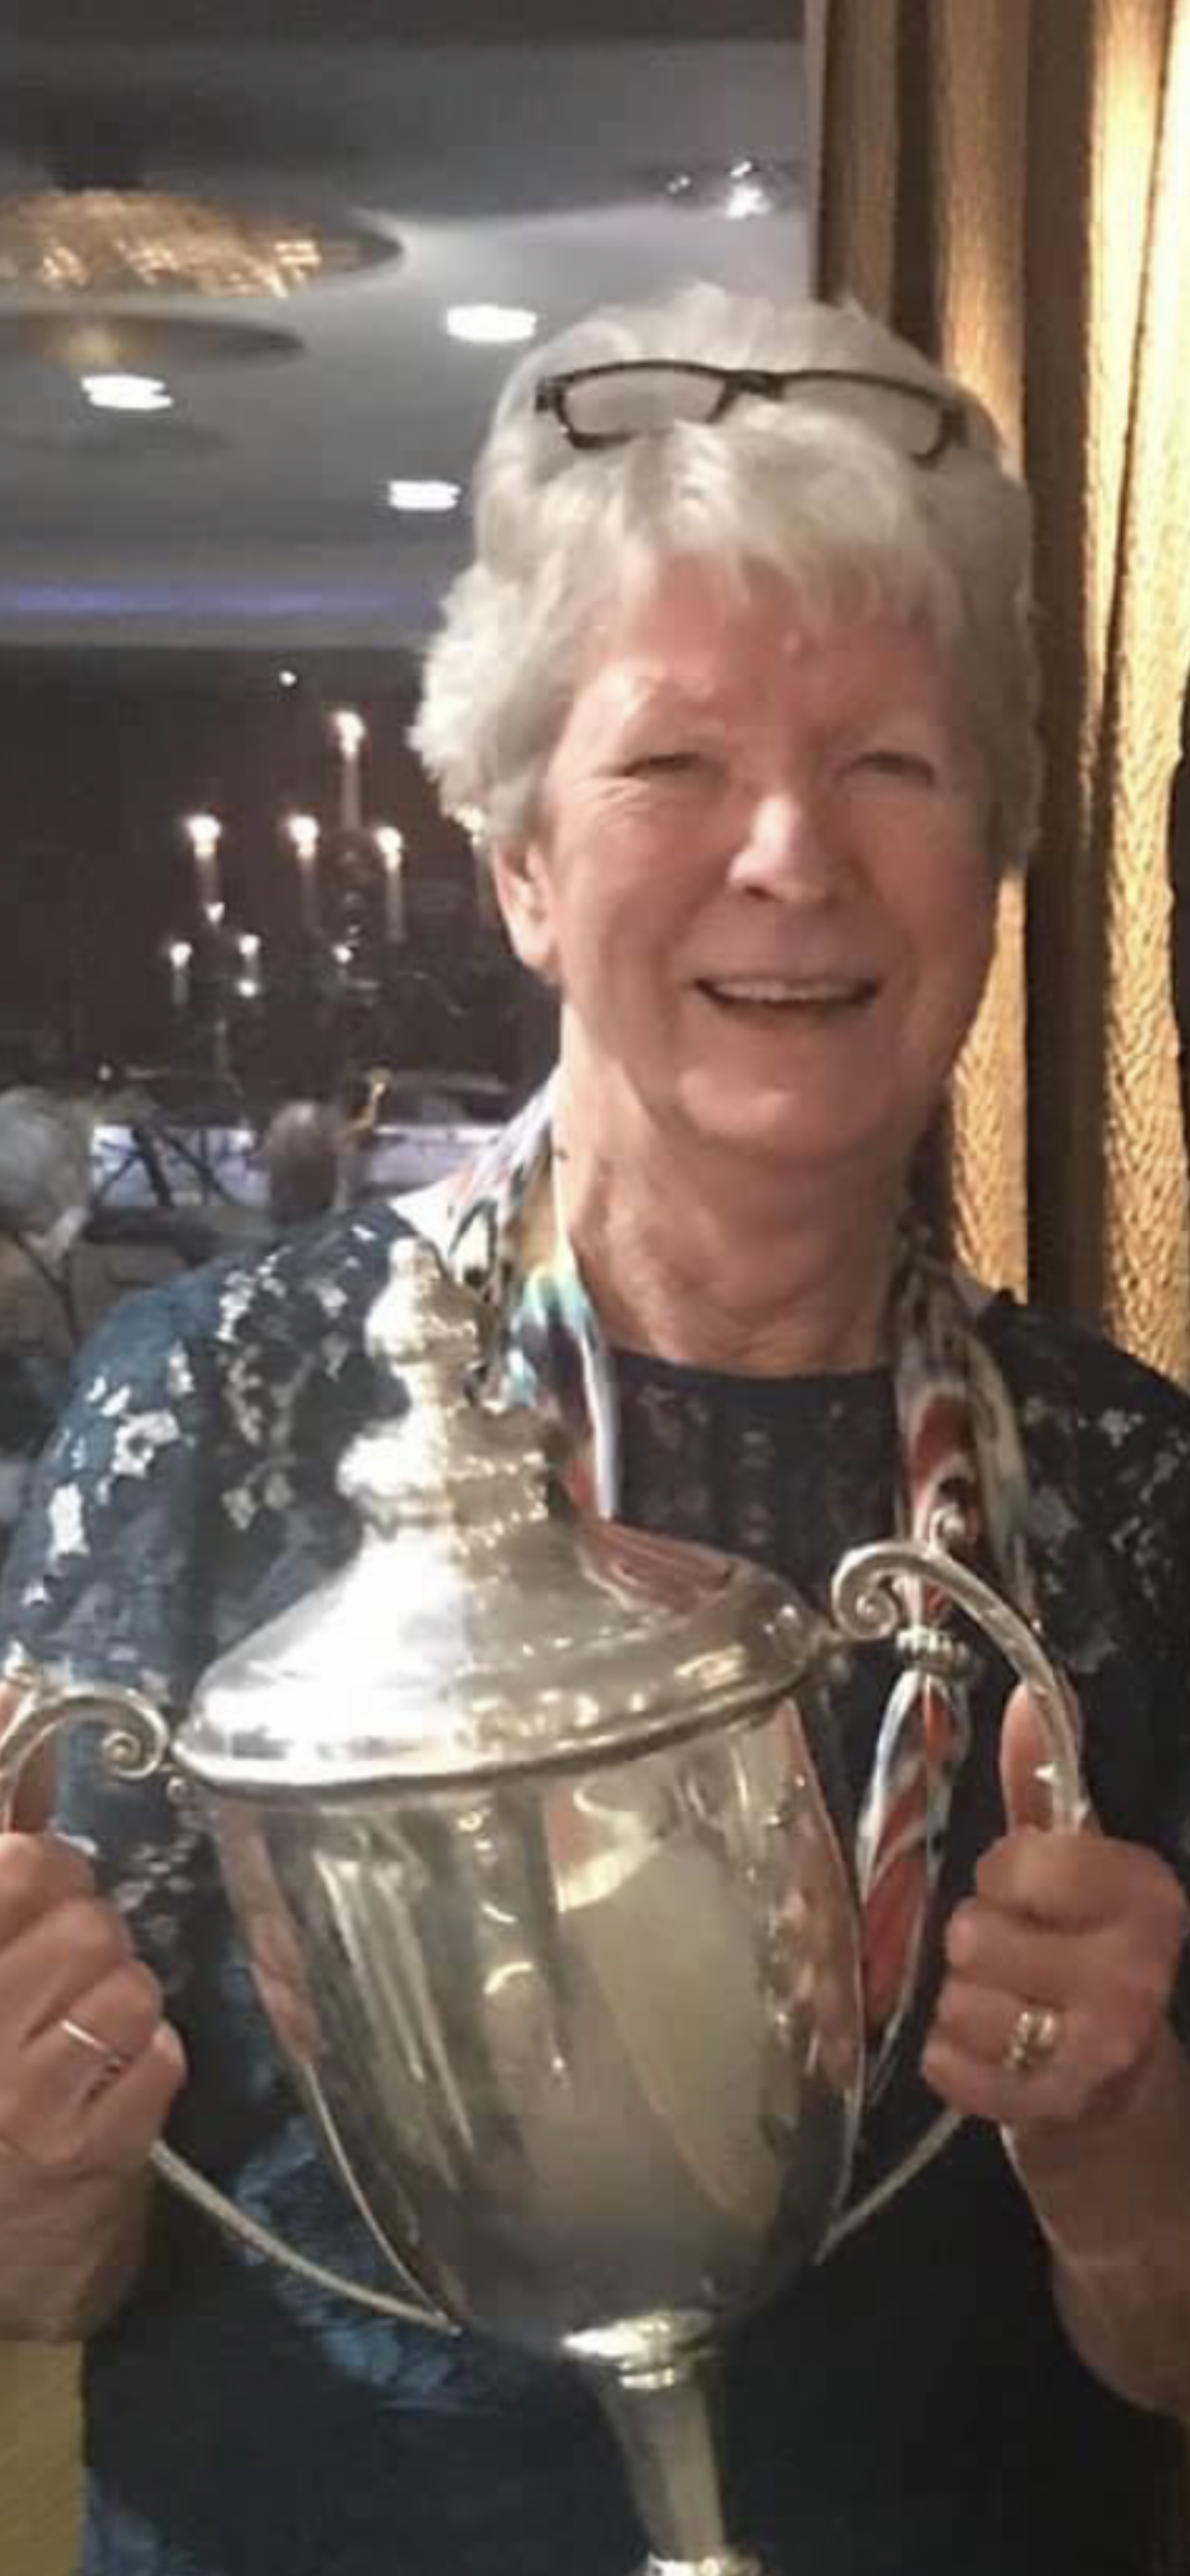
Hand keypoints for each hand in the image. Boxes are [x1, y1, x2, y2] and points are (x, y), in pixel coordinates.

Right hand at [0, 1828, 185, 2178]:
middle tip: (66, 1963)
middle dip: (90, 1927)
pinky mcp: (81, 2150)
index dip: (44, 1865)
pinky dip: (149, 2056)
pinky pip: (160, 2052)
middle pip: (85, 1920)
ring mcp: (17, 2096)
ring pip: (129, 1983)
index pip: (13, 1864)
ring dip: (124, 1995)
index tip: (38, 1888)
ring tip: (85, 2025)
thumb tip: (20, 1701)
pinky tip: (108, 2077)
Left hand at [922, 1685, 1186, 2135]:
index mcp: (1148, 1897)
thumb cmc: (1085, 1958)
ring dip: (964, 2004)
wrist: (1117, 2093)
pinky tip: (993, 2057)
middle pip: (975, 1935)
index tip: (1027, 1894)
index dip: (1005, 1877)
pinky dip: (953, 2060)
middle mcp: (1136, 1972)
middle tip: (1014, 1959)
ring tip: (1005, 2008)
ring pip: (957, 2001)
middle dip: (978, 1944)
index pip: (1019, 1863)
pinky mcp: (1052, 2110)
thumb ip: (1043, 1782)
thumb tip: (1024, 1695)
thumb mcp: (1077, 1868)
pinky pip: (945, 2064)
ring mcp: (1098, 2049)